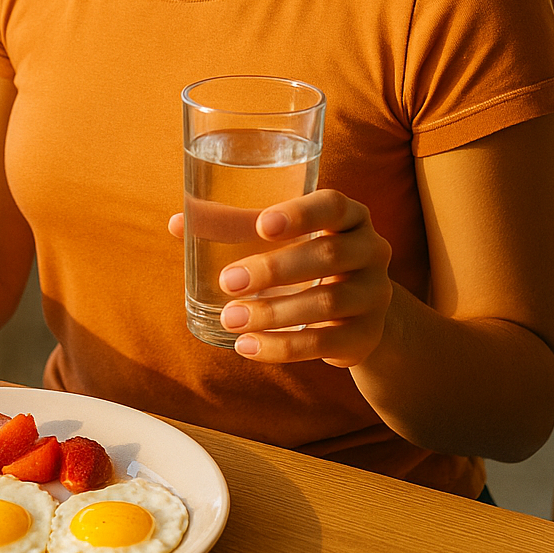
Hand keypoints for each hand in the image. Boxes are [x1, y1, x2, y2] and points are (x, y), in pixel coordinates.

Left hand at [169, 189, 392, 366]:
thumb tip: (178, 223)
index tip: (264, 225)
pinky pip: (326, 342)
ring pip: (327, 303)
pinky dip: (283, 347)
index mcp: (349, 216)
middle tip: (229, 281)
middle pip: (328, 255)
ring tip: (230, 319)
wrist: (360, 313)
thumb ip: (235, 226)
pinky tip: (248, 346)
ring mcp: (375, 295)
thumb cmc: (307, 261)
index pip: (333, 205)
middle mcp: (371, 250)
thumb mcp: (283, 240)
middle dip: (274, 269)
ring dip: (273, 313)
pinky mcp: (366, 335)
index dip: (300, 213)